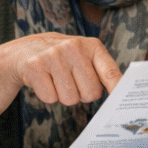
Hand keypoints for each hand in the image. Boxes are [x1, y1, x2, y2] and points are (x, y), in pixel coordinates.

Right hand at [4, 32, 122, 105]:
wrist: (24, 50)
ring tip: (57, 80)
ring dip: (64, 96)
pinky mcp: (34, 66)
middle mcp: (73, 47)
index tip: (123, 102)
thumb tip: (120, 94)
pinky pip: (50, 98)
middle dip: (83, 95)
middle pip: (90, 94)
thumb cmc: (62, 58)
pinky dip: (48, 95)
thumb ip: (102, 71)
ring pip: (70, 99)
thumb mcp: (83, 56)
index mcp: (91, 45)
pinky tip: (44, 80)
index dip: (117, 89)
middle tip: (72, 82)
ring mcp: (53, 55)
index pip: (110, 72)